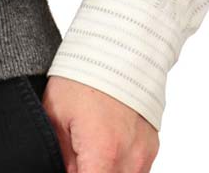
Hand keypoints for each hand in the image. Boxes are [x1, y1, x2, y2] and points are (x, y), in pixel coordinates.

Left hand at [42, 75, 159, 172]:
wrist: (117, 48)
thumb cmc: (83, 77)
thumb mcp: (56, 113)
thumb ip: (62, 154)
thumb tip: (63, 170)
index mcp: (104, 154)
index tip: (69, 166)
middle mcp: (131, 160)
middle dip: (91, 171)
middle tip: (77, 156)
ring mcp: (145, 154)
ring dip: (106, 169)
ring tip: (89, 149)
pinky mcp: (152, 146)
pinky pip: (136, 169)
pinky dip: (120, 165)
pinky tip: (105, 146)